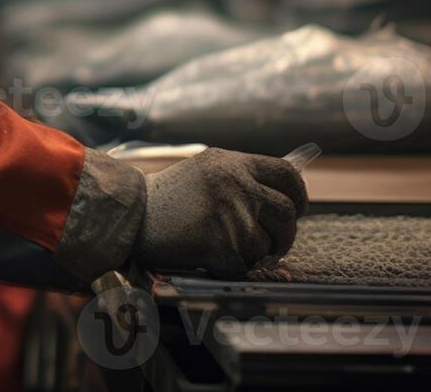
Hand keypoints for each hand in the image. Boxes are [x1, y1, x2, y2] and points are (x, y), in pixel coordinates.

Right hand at [132, 147, 308, 277]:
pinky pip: (244, 266)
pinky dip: (231, 267)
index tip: (298, 207)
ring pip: (267, 245)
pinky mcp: (220, 246)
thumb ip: (243, 177)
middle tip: (274, 243)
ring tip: (227, 246)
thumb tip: (285, 194)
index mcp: (233, 164)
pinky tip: (209, 255)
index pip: (287, 174)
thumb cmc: (169, 197)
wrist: (131, 216)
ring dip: (254, 253)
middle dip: (285, 234)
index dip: (299, 194)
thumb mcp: (207, 171)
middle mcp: (236, 186)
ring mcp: (229, 216)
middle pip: (286, 213)